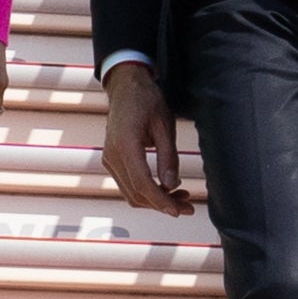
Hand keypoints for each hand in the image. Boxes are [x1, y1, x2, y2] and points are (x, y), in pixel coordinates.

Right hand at [102, 65, 192, 215]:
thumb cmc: (146, 101)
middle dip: (162, 204)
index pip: (142, 183)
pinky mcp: (111, 161)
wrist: (125, 88)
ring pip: (131, 194)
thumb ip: (168, 157)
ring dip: (155, 201)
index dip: (161, 201)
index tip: (179, 210)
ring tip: (181, 198)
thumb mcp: (165, 126)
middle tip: (188, 206)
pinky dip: (146, 192)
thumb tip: (172, 186)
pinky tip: (166, 189)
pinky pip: (128, 185)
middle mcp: (112, 155)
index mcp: (125, 144)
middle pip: (136, 193)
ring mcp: (109, 159)